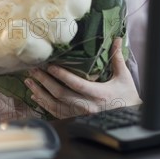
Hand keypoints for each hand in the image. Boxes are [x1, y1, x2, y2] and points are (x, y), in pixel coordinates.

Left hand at [24, 38, 141, 118]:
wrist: (130, 119)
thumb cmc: (127, 97)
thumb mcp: (124, 77)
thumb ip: (117, 58)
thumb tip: (118, 39)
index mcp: (99, 94)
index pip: (76, 84)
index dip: (62, 76)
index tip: (50, 66)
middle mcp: (87, 106)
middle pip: (61, 94)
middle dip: (45, 82)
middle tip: (34, 70)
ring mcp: (81, 115)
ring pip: (55, 105)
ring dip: (40, 93)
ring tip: (29, 82)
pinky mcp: (77, 119)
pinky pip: (56, 113)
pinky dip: (44, 105)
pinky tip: (35, 96)